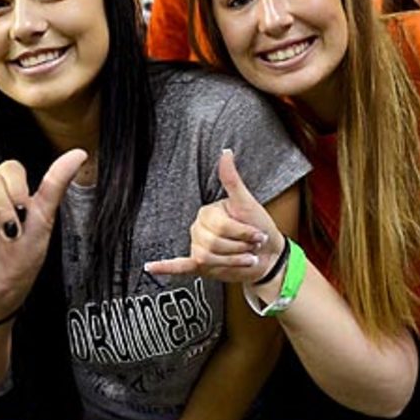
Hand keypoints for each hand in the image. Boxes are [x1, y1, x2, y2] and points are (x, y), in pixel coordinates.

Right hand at [0, 149, 86, 320]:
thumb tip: (79, 152)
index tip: (25, 215)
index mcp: (5, 189)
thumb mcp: (44, 219)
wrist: (5, 290)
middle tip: (7, 228)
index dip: (17, 188)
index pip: (7, 169)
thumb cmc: (24, 255)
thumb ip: (55, 184)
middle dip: (0, 201)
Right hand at [144, 149, 283, 283]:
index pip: (221, 227)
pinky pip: (178, 266)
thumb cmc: (259, 227)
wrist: (269, 255)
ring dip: (231, 262)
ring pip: (207, 258)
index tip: (258, 235)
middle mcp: (198, 229)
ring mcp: (196, 247)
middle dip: (239, 248)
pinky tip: (150, 267)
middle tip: (252, 247)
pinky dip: (163, 267)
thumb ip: (231, 180)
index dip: (242, 233)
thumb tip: (226, 152)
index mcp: (207, 213)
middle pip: (213, 244)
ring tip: (244, 257)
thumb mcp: (246, 202)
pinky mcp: (198, 265)